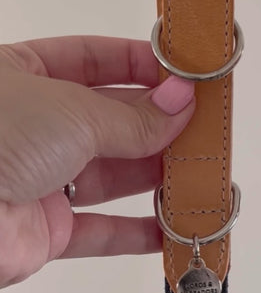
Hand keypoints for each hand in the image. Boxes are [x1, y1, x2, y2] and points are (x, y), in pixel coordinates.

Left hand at [0, 36, 194, 287]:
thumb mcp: (71, 112)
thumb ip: (132, 118)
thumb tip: (180, 104)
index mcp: (26, 76)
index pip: (95, 60)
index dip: (141, 65)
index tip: (183, 74)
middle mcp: (37, 127)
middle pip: (114, 122)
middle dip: (161, 125)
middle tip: (203, 128)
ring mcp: (43, 179)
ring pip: (115, 176)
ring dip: (157, 177)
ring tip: (198, 174)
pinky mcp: (48, 230)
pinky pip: (102, 231)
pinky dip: (139, 232)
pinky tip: (172, 226)